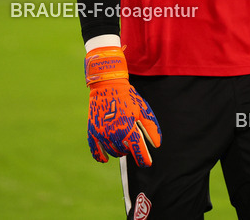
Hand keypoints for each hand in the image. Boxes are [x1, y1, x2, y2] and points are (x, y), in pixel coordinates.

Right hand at [85, 46, 161, 166]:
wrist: (107, 86)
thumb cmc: (128, 97)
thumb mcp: (143, 109)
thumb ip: (151, 128)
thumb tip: (157, 145)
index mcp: (129, 128)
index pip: (138, 151)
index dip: (144, 159)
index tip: (147, 163)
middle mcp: (115, 134)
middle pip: (125, 152)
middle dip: (131, 149)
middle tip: (132, 140)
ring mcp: (102, 134)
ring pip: (113, 152)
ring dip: (119, 151)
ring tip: (122, 141)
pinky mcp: (93, 132)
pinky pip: (95, 151)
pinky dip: (101, 157)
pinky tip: (105, 159)